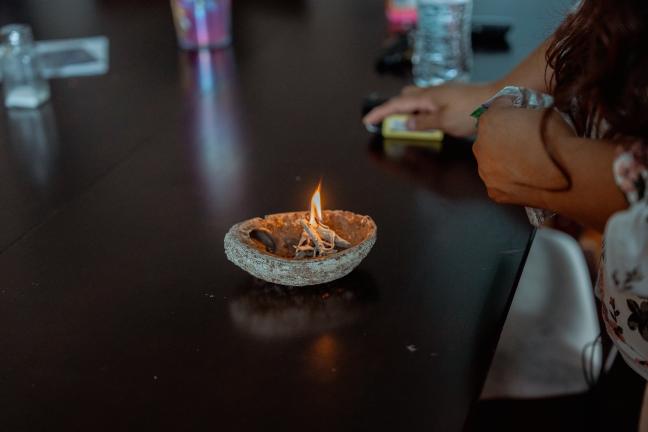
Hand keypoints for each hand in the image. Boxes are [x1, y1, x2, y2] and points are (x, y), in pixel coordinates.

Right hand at [362, 83, 495, 137]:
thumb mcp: (445, 122)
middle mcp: (431, 92)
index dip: (380, 113)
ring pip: (416, 99)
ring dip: (407, 110)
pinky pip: (427, 103)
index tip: (367, 121)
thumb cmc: (472, 111)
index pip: (396, 104)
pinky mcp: (450, 97)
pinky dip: (419, 111)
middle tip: (388, 123)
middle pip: (404, 97)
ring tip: (406, 125)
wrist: (497, 99)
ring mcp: (441, 93)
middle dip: (392, 109)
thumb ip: (423, 124)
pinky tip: (426, 121)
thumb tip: (405, 124)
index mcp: (426, 97)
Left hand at [473, 106, 574, 205]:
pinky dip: (509, 180)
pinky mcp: (494, 191)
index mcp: (489, 121)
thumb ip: (525, 111)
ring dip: (503, 160)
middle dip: (503, 136)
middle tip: (524, 141)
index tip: (522, 114)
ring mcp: (485, 171)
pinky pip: (498, 183)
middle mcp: (480, 146)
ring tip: (525, 162)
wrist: (566, 172)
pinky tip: (524, 178)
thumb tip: (527, 114)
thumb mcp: (542, 109)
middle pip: (488, 137)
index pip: (497, 109)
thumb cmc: (556, 138)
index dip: (512, 109)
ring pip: (490, 162)